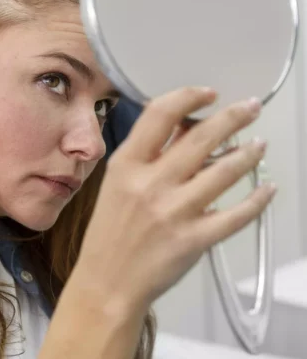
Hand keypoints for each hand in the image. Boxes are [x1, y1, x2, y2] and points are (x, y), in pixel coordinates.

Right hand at [76, 87, 275, 310]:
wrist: (107, 281)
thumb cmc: (110, 230)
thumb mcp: (118, 182)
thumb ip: (148, 155)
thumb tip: (184, 127)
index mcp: (127, 164)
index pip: (160, 115)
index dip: (189, 97)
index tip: (208, 94)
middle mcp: (151, 183)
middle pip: (200, 138)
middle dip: (233, 117)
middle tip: (251, 107)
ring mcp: (174, 211)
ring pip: (224, 171)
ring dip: (248, 153)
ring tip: (259, 144)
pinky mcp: (194, 239)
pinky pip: (236, 215)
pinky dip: (257, 199)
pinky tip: (267, 188)